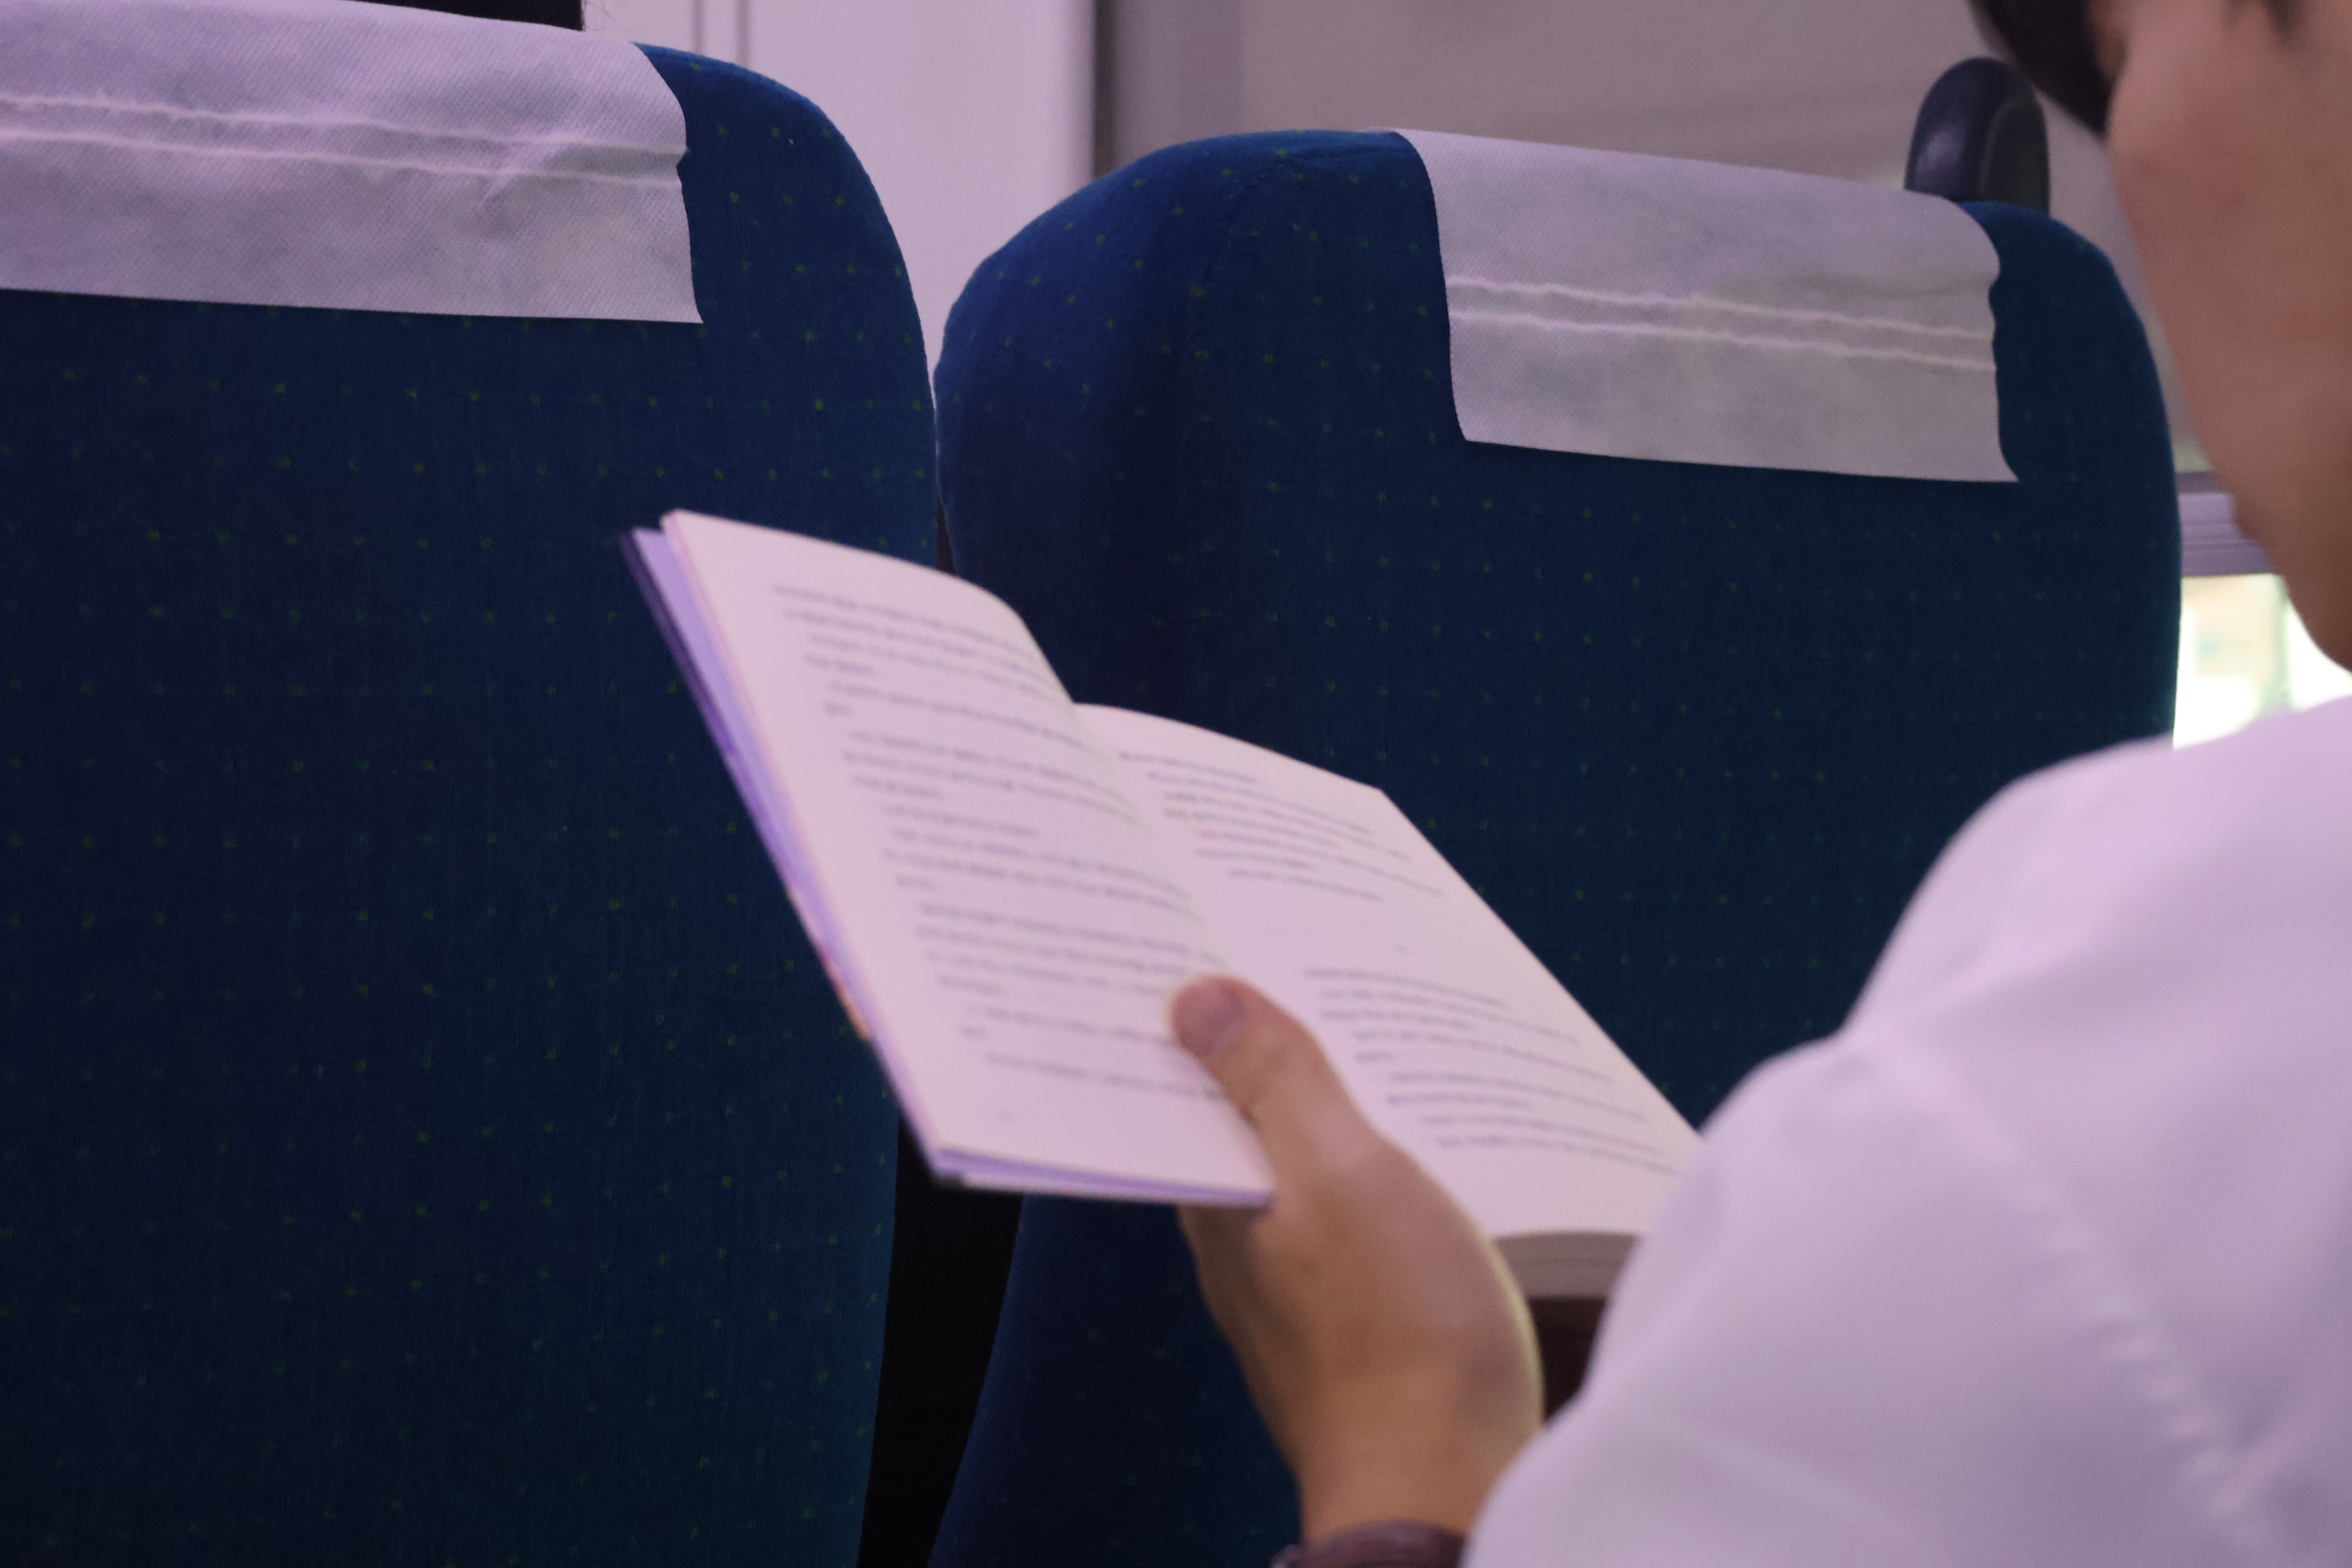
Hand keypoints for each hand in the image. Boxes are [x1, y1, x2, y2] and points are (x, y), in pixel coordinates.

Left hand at [1170, 976, 1542, 1541]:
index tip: (1204, 942)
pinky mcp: (1358, 1318)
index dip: (1191, 1017)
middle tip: (1297, 961)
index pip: (1179, 1086)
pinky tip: (1414, 1145)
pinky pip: (1346, 1215)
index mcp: (1217, 1201)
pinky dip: (1367, 1164)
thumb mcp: (1340, 1175)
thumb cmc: (1399, 1336)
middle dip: (1260, 1045)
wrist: (1449, 1488)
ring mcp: (1298, 1286)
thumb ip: (1273, 1083)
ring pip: (1295, 1166)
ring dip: (1322, 1102)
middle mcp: (1242, 1244)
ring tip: (1367, 1031)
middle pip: (1237, 1120)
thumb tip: (1194, 998)